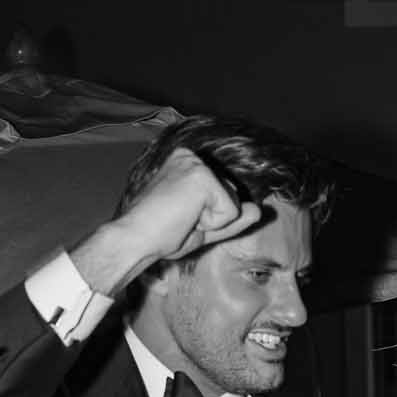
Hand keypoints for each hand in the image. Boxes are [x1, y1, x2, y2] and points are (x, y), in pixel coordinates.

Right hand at [73, 147, 264, 296]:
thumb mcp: (203, 226)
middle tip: (181, 222)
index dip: (209, 218)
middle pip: (233, 195)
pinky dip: (213, 224)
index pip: (224, 193)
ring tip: (182, 220)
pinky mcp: (203, 177)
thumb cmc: (161, 234)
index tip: (179, 220)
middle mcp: (191, 156)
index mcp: (186, 163)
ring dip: (212, 222)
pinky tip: (186, 218)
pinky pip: (231, 211)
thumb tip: (259, 210)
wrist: (137, 240)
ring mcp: (197, 164)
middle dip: (214, 219)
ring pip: (234, 204)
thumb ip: (230, 218)